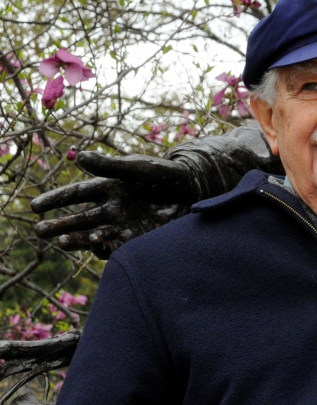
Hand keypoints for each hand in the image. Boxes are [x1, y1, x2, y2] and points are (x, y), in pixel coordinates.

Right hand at [32, 152, 194, 257]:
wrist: (193, 190)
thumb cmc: (165, 173)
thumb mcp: (137, 168)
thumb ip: (110, 166)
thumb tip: (80, 157)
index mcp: (108, 187)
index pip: (76, 194)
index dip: (55, 199)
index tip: (34, 206)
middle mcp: (111, 208)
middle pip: (79, 218)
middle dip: (59, 225)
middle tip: (39, 230)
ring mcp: (122, 225)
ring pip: (92, 234)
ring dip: (76, 239)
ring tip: (60, 241)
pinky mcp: (136, 239)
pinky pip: (114, 247)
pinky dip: (101, 247)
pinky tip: (93, 243)